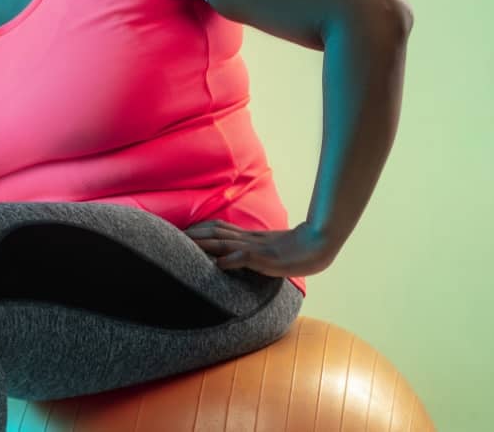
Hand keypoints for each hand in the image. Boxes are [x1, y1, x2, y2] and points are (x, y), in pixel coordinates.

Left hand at [183, 219, 334, 277]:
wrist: (320, 242)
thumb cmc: (299, 248)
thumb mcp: (272, 249)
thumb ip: (256, 251)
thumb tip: (239, 256)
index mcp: (250, 237)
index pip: (220, 229)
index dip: (201, 229)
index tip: (183, 231)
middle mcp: (250, 240)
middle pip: (217, 233)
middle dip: (195, 235)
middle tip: (173, 236)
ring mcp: (258, 248)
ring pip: (226, 243)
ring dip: (206, 245)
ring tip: (187, 245)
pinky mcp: (267, 258)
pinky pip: (247, 258)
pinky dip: (232, 260)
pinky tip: (220, 264)